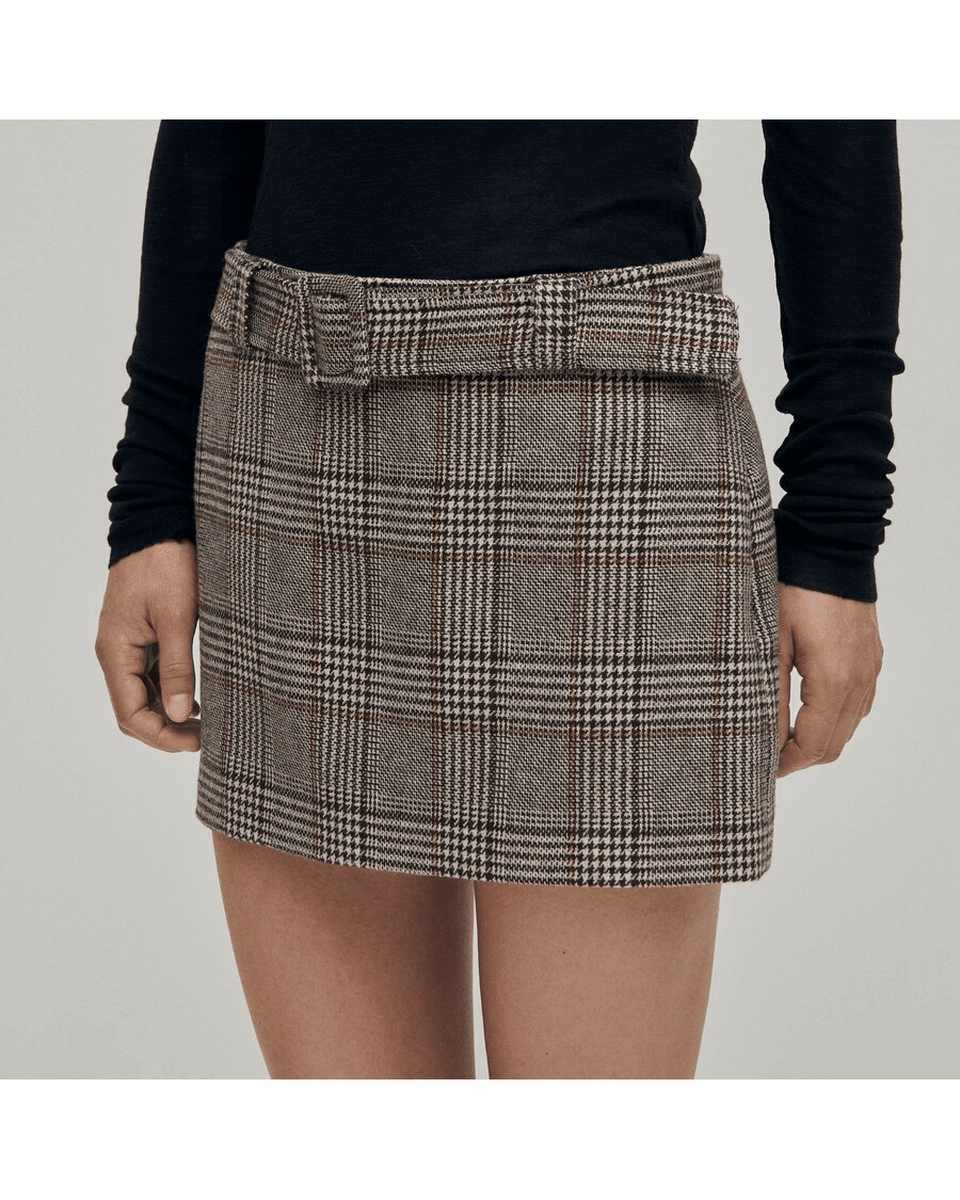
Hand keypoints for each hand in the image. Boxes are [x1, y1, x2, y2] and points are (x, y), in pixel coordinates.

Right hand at [95, 539, 200, 752]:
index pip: (131, 714)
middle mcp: (116, 652)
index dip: (162, 736)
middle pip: (133, 710)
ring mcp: (128, 643)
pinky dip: (170, 692)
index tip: (198, 742)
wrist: (160, 522)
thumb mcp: (177, 618)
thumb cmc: (168, 564)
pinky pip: (150, 675)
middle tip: (205, 738)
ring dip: (168, 714)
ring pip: (142, 695)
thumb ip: (177, 668)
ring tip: (205, 724)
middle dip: (165, 731)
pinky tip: (196, 698)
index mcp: (116, 651)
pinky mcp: (143, 634)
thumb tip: (176, 715)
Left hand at [776, 582, 881, 777]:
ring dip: (818, 740)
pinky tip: (807, 711)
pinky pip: (858, 703)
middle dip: (802, 758)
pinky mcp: (870, 658)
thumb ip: (772, 696)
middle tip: (767, 757)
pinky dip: (835, 719)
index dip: (787, 764)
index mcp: (834, 681)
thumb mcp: (771, 642)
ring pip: (848, 726)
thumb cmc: (794, 589)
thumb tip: (766, 740)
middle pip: (834, 744)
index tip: (761, 768)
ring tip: (781, 736)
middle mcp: (859, 681)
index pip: (814, 746)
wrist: (830, 548)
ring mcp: (869, 669)